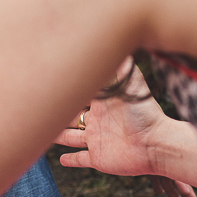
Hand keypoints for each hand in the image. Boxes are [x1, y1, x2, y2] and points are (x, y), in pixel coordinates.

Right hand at [54, 59, 196, 196]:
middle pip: (71, 116)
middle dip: (58, 113)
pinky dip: (72, 160)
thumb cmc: (145, 112)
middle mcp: (97, 121)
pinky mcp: (99, 158)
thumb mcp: (131, 83)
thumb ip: (120, 65)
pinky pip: (81, 159)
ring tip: (44, 133)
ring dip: (58, 135)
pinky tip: (61, 160)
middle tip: (40, 108)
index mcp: (102, 103)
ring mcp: (97, 140)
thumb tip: (111, 36)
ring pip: (71, 137)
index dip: (68, 91)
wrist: (156, 144)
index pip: (80, 95)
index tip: (51, 84)